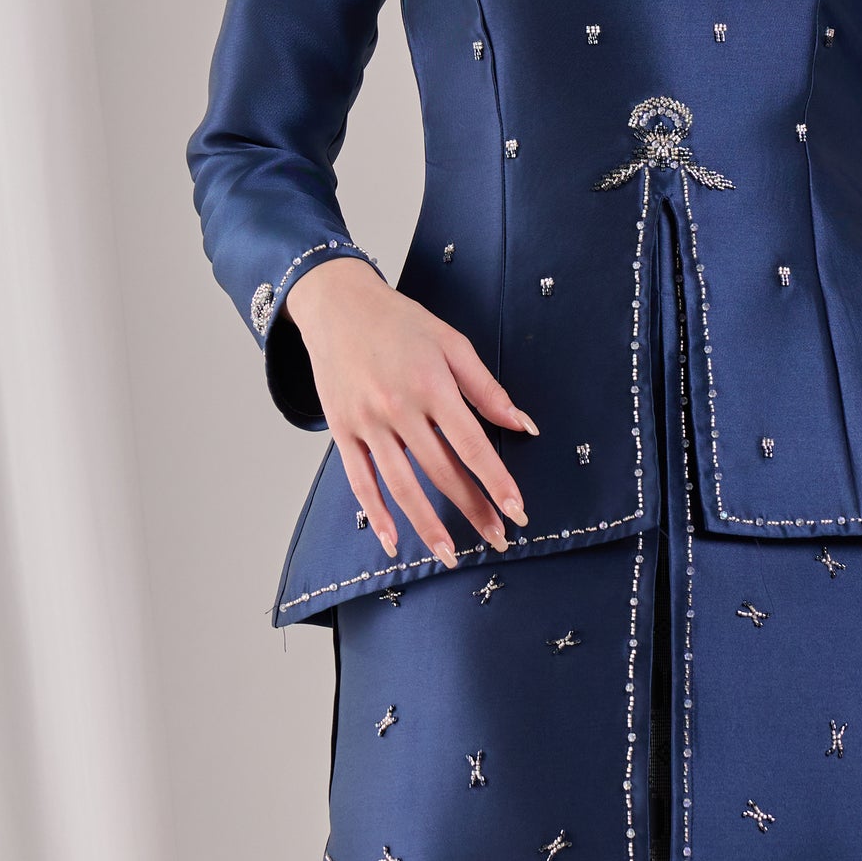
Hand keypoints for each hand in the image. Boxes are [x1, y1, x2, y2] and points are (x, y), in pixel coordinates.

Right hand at [282, 256, 536, 565]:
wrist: (338, 306)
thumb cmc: (399, 322)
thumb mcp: (452, 343)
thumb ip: (487, 388)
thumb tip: (523, 425)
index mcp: (432, 384)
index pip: (472, 444)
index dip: (496, 481)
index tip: (517, 510)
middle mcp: (398, 407)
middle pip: (441, 471)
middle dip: (473, 509)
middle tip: (497, 539)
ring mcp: (367, 422)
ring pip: (401, 485)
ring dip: (427, 524)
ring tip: (449, 555)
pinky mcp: (342, 431)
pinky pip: (360, 481)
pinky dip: (376, 514)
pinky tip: (394, 540)